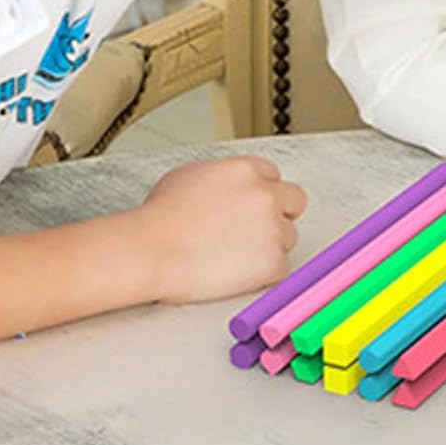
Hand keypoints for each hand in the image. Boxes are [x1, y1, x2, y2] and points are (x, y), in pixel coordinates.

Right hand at [132, 156, 306, 303]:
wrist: (151, 250)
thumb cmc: (159, 218)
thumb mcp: (189, 175)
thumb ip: (220, 175)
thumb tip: (227, 186)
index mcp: (247, 170)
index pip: (274, 177)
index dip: (261, 193)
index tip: (251, 207)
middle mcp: (265, 195)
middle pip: (294, 201)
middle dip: (279, 214)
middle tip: (255, 231)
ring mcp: (272, 228)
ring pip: (287, 236)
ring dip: (268, 245)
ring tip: (235, 256)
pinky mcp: (271, 262)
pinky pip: (281, 267)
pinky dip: (264, 273)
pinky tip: (238, 273)